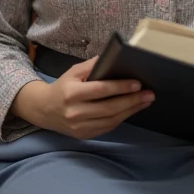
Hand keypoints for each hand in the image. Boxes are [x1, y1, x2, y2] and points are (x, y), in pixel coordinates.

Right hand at [13, 57, 154, 139]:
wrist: (44, 110)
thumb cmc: (62, 87)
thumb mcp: (73, 72)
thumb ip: (92, 66)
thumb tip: (114, 58)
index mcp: (71, 93)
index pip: (100, 90)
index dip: (120, 87)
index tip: (137, 84)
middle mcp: (74, 112)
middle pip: (109, 108)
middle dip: (132, 101)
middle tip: (149, 94)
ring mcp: (79, 127)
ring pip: (111, 120)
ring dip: (131, 111)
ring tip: (145, 101)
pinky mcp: (83, 135)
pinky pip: (107, 127)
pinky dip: (121, 118)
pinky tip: (131, 110)